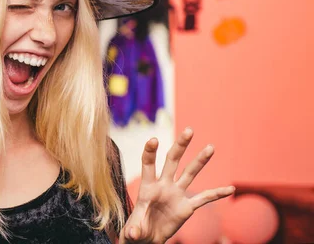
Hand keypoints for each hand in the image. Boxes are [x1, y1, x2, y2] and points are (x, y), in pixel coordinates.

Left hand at [120, 128, 234, 243]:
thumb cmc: (138, 229)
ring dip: (200, 161)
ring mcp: (177, 194)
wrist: (149, 237)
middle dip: (180, 146)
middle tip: (189, 130)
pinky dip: (217, 194)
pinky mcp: (188, 206)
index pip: (148, 165)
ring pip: (190, 173)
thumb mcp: (134, 229)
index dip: (150, 152)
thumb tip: (133, 234)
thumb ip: (134, 229)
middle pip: (172, 161)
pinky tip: (230, 189)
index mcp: (148, 187)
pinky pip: (204, 198)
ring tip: (210, 147)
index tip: (153, 139)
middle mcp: (164, 186)